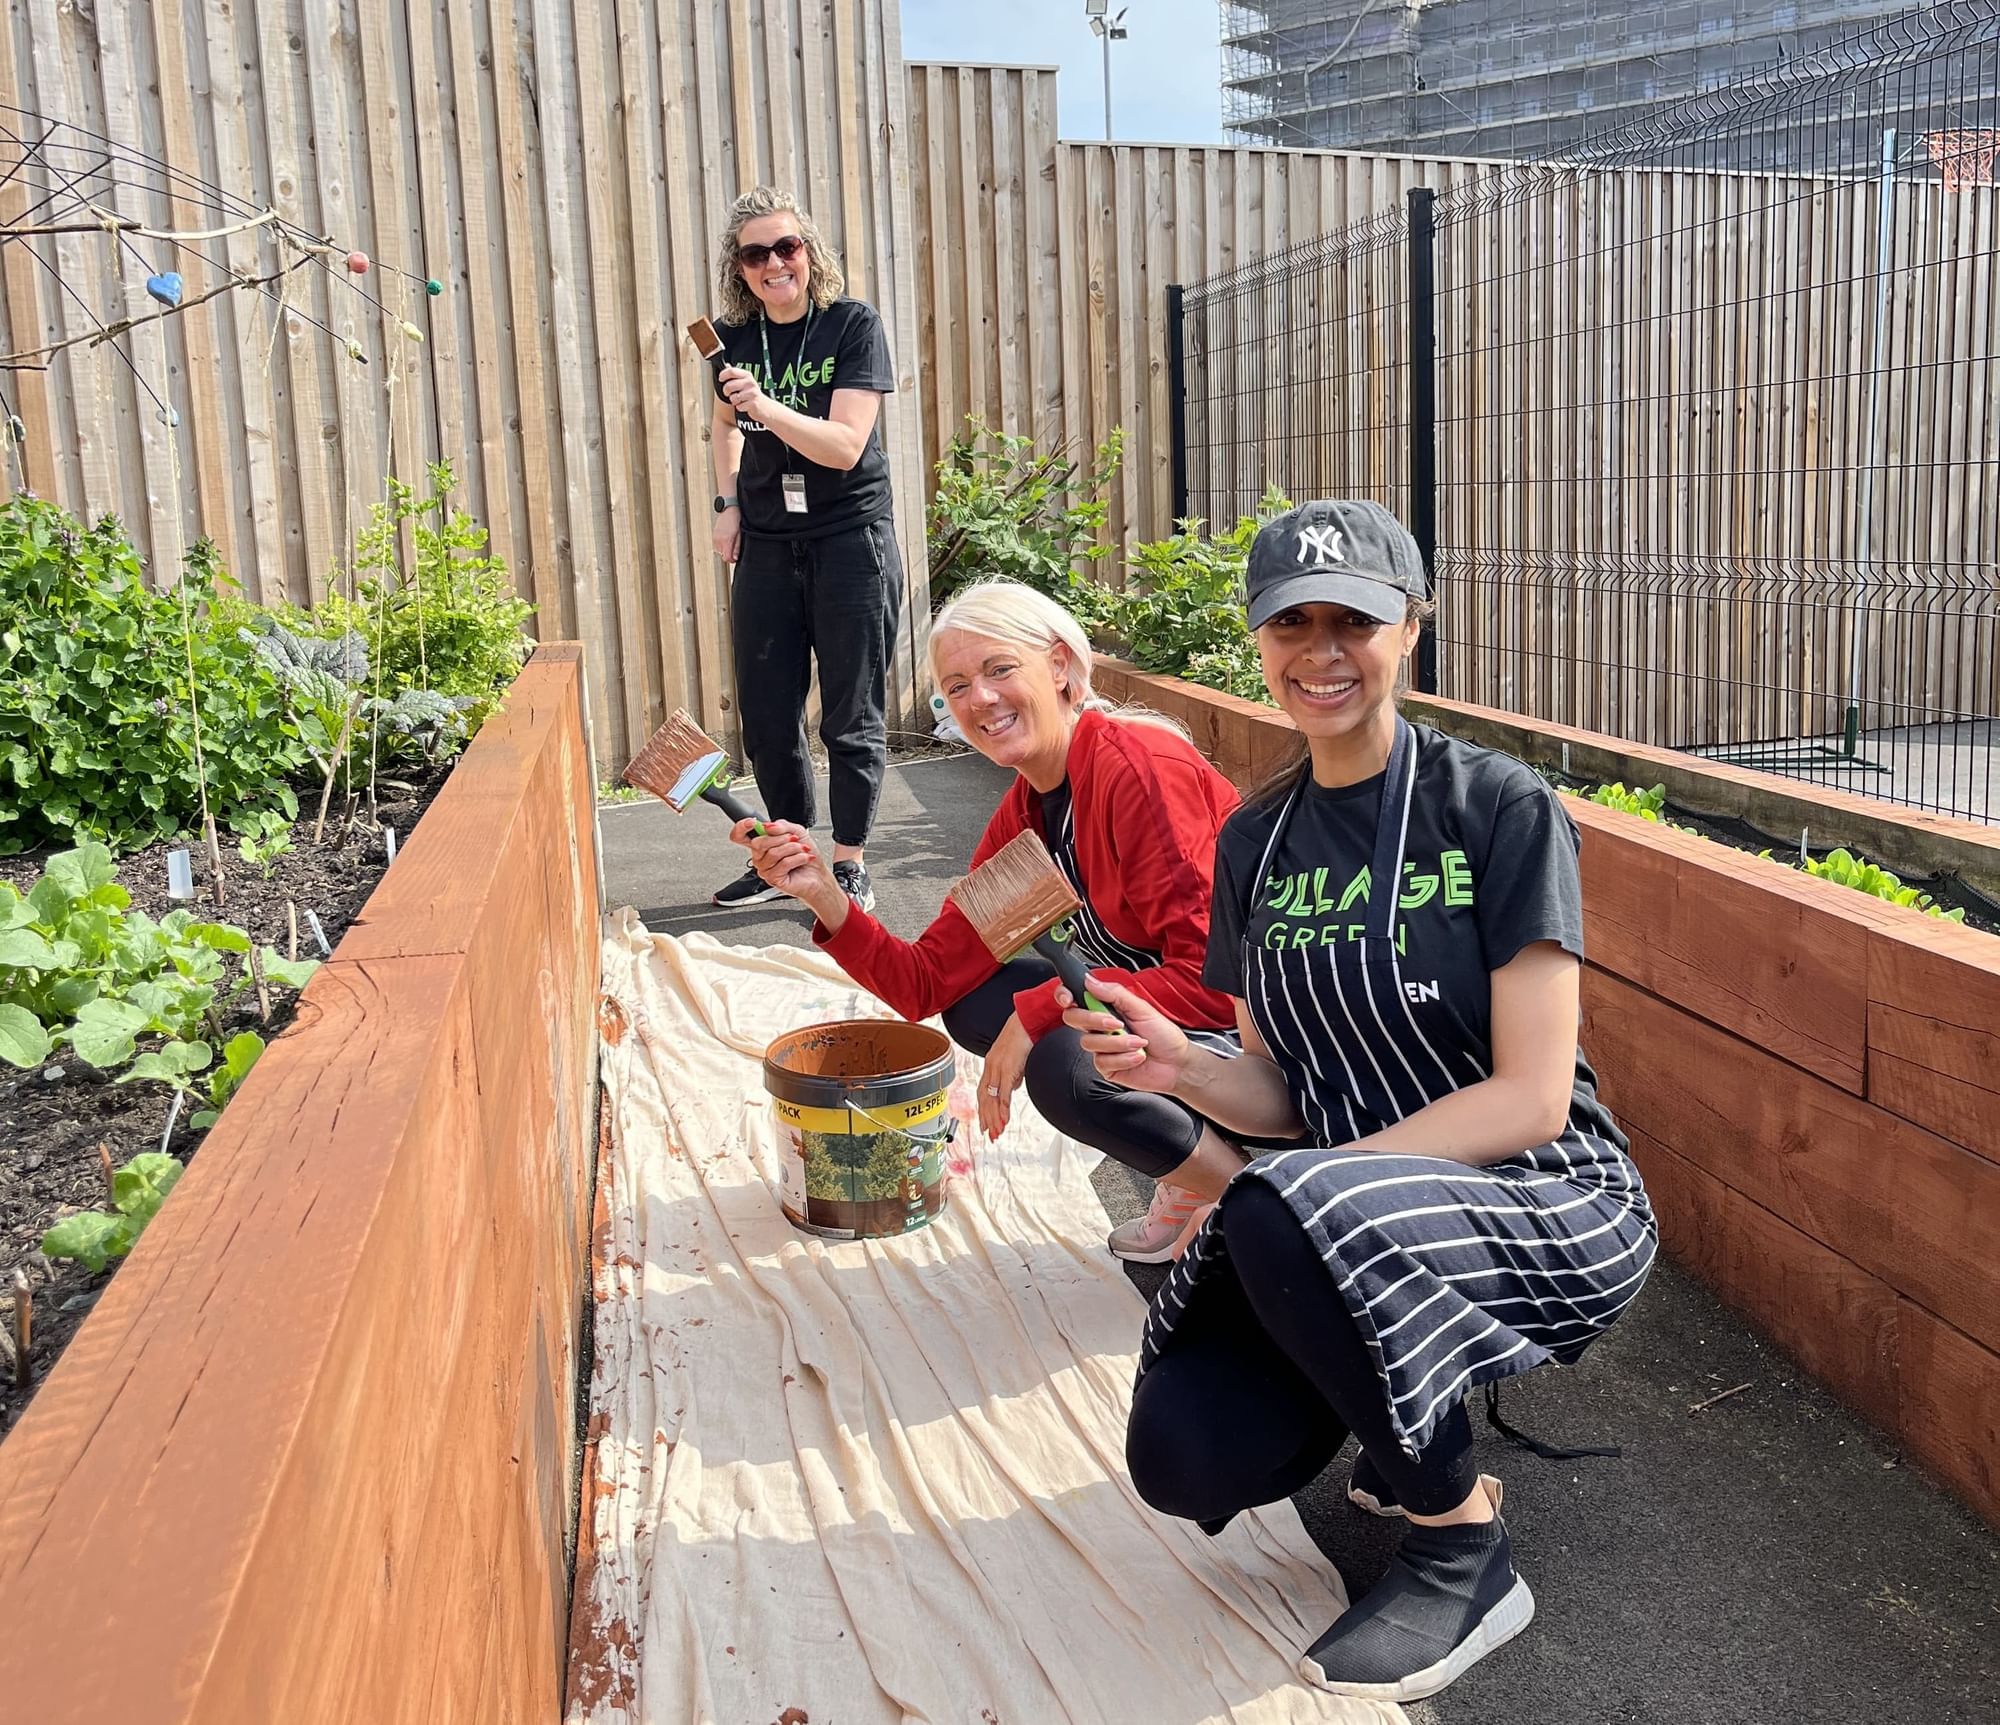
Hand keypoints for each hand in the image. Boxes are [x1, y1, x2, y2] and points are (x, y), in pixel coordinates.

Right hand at [712, 505, 739, 563]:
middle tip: (735, 544)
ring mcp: (715, 538)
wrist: (729, 509)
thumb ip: (737, 547)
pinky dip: (722, 544)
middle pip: (723, 556)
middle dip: (729, 553)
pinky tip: (727, 538)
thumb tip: (735, 558)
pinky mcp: (713, 536)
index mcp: (726, 540)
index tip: (736, 556)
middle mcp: (718, 540)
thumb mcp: (740, 534)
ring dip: (726, 549)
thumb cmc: (736, 519)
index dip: (732, 559)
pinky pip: (717, 546)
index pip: (727, 558)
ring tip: (731, 539)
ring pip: (720, 551)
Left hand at [718, 364, 769, 421]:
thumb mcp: (745, 381)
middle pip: (729, 385)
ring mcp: (752, 393)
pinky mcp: (753, 404)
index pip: (731, 371)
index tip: (721, 379)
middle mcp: (750, 382)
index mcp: (747, 375)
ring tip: (740, 400)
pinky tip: (745, 405)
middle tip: (728, 393)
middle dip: (726, 391)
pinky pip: (739, 406)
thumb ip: (736, 374)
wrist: (766, 406)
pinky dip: (740, 407)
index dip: (723, 375)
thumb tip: (727, 365)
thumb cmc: (752, 393)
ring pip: (733, 397)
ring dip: (734, 401)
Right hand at [732, 818, 845, 925]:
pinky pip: (783, 864)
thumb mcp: (796, 831)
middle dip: (780, 838)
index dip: (741, 827)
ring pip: (773, 853)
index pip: (740, 836)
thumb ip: (781, 826)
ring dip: (793, 848)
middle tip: (794, 839)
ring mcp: (765, 869)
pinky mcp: (773, 879)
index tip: (752, 822)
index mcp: (762, 844)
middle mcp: (760, 857)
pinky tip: (804, 859)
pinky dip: (798, 858)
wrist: (818, 874)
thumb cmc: (805, 854)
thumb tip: (768, 826)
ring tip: (802, 850)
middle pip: (758, 843)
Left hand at [977, 1012, 1031, 1139]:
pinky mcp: (1008, 1068)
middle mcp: (991, 1066)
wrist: (1028, 1019)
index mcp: (991, 1063)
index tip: (985, 1124)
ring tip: (996, 1133)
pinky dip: (1002, 1108)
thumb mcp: (1017, 1057)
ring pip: (992, 1098)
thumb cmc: (1024, 1034)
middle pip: (984, 1098)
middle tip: (988, 1135)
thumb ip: (1014, 1074)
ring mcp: (998, 1067)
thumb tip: (1014, 1087)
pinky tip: (1004, 1120)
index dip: (983, 1109)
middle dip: (986, 1119)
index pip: (983, 1091)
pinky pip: (1003, 1092)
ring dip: (994, 1118)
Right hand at [1059, 975, 1192, 1095]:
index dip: (1065, 995)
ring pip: (1089, 1041)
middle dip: (1093, 1019)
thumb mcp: (1142, 1007)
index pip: (1077, 998)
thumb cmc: (1163, 1035)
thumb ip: (1115, 993)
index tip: (1070, 998)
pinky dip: (1124, 1058)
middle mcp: (1100, 1027)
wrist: (1177, 1063)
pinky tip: (1137, 1056)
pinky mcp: (1106, 1066)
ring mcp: (1102, 1047)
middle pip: (1073, 1018)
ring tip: (1138, 1042)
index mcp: (1107, 1008)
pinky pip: (1101, 1060)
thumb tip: (1090, 981)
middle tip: (1116, 1023)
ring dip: (1118, 1042)